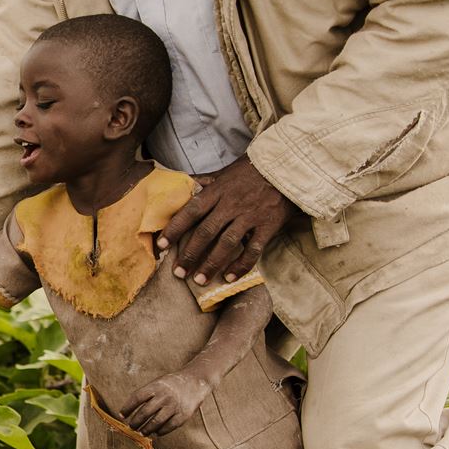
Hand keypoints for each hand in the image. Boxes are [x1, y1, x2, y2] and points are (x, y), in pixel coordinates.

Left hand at [122, 371, 208, 435]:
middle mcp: (164, 396)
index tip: (121, 415)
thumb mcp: (158, 383)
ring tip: (141, 432)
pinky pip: (168, 427)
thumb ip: (146, 394)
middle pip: (144, 412)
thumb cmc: (171, 384)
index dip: (127, 408)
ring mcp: (174, 406)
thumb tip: (130, 411)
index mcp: (156, 386)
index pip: (137, 398)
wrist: (196, 381)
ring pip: (155, 422)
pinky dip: (160, 431)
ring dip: (146, 429)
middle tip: (131, 426)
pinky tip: (156, 432)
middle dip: (135, 422)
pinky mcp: (183, 415)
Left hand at [162, 157, 297, 286]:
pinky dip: (240, 265)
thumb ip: (203, 182)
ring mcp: (250, 216)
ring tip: (199, 280)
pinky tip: (229, 278)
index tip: (161, 244)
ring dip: (212, 263)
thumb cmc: (251, 171)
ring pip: (227, 243)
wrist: (286, 169)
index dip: (175, 228)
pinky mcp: (267, 226)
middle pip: (206, 231)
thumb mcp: (224, 172)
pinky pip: (253, 250)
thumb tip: (181, 184)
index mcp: (218, 191)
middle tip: (178, 272)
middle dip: (190, 254)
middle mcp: (231, 204)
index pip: (191, 210)